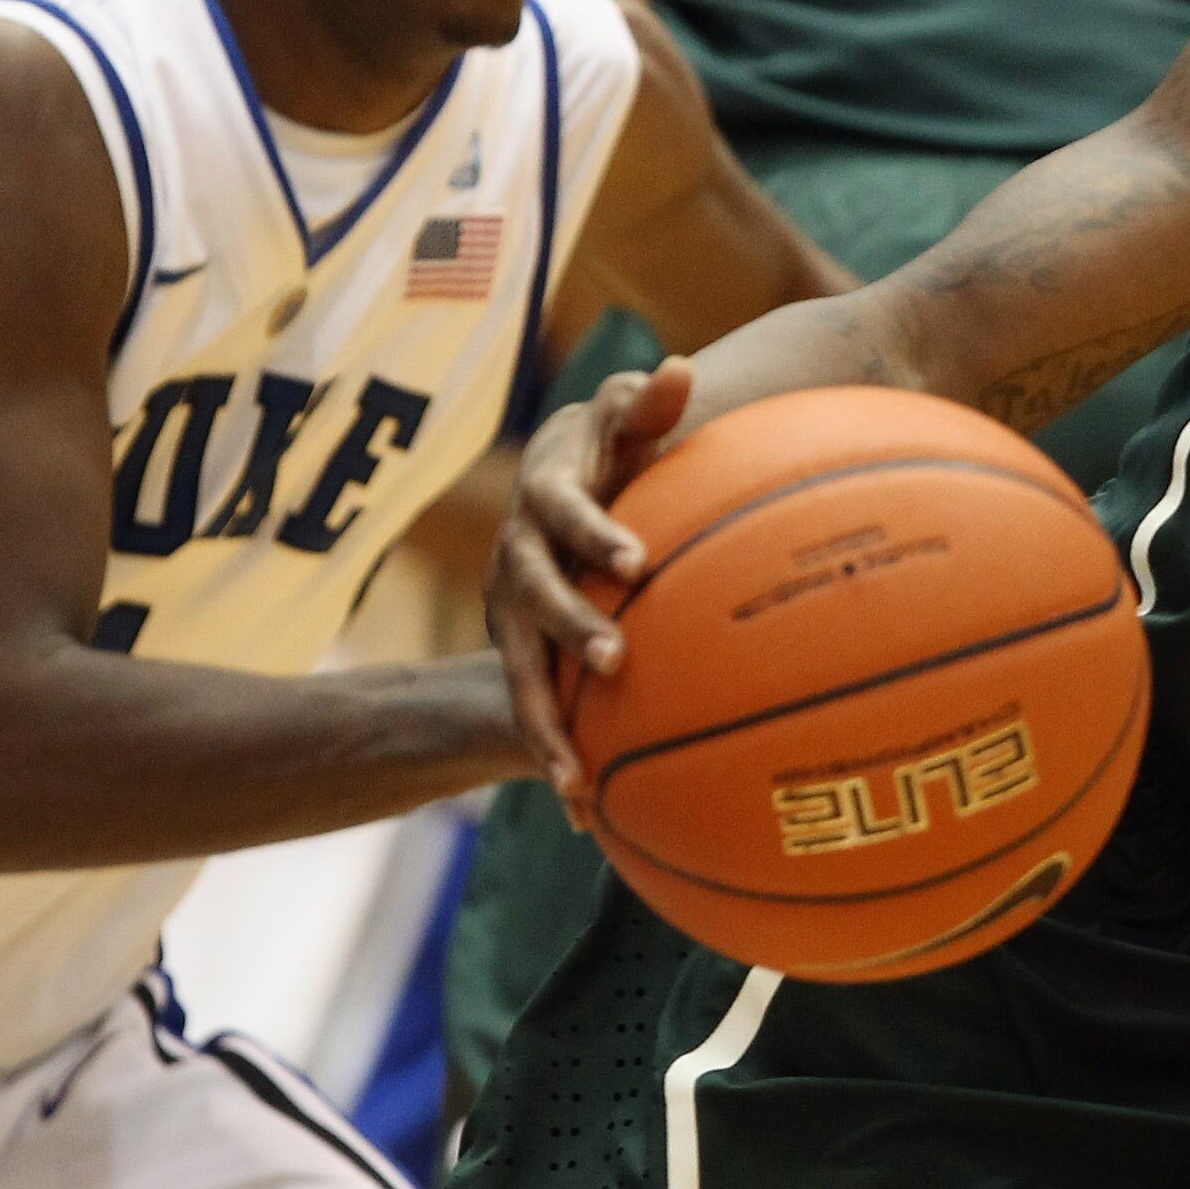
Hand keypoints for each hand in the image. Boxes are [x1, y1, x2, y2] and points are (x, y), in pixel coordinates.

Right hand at [485, 358, 691, 813]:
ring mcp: (512, 615)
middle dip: (570, 630)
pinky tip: (589, 819)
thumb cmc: (610, 450)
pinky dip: (556, 756)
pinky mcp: (522, 656)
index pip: (562, 510)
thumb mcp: (625, 421)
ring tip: (576, 777)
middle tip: (618, 659)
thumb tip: (677, 369)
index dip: (593, 533)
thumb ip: (649, 404)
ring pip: (520, 673)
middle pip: (532, 598)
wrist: (556, 490)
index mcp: (545, 497)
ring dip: (546, 722)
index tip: (636, 560)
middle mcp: (516, 558)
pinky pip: (535, 710)